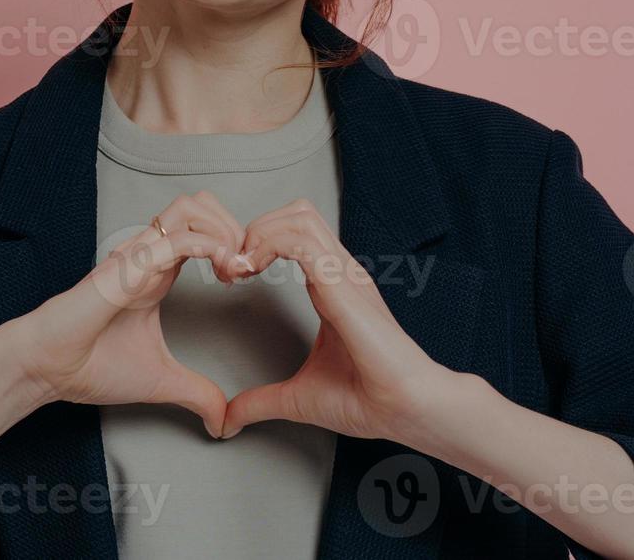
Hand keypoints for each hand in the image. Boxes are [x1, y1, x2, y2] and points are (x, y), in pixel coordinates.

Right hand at [0, 191, 254, 438]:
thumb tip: (222, 421)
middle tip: (246, 267)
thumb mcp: (160, 381)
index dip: (233, 243)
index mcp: (157, 271)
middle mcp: (149, 255)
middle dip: (234, 227)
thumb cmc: (89, 367)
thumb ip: (195, 394)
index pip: (202, 228)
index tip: (249, 278)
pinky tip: (224, 273)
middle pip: (200, 204)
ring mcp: (137, 256)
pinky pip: (176, 239)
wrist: (46, 370)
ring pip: (190, 207)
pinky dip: (209, 247)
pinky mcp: (127, 267)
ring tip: (235, 267)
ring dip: (223, 230)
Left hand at [220, 198, 464, 443]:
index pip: (294, 234)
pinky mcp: (343, 284)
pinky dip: (268, 245)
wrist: (405, 409)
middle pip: (296, 213)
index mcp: (332, 287)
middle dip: (255, 230)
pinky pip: (301, 241)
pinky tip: (251, 272)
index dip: (257, 246)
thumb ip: (261, 402)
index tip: (232, 278)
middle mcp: (340, 272)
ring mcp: (345, 274)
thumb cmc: (367, 400)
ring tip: (239, 268)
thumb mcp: (298, 398)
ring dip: (259, 234)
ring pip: (298, 216)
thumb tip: (228, 421)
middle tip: (232, 268)